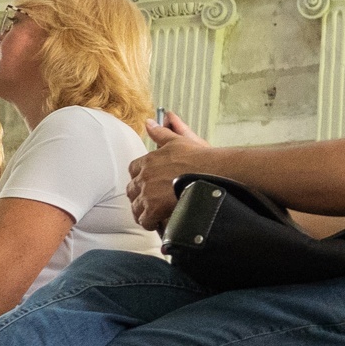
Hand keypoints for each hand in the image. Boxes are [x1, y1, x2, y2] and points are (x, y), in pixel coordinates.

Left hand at [129, 113, 209, 229]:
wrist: (212, 172)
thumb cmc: (199, 158)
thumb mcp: (176, 140)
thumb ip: (160, 132)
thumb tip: (149, 123)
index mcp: (148, 160)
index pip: (133, 170)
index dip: (140, 179)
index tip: (147, 184)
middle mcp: (145, 176)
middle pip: (132, 190)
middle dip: (139, 196)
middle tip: (150, 201)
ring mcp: (148, 193)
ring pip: (136, 206)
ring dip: (143, 211)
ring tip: (153, 215)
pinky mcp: (155, 208)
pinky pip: (145, 220)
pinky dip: (150, 222)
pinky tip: (157, 222)